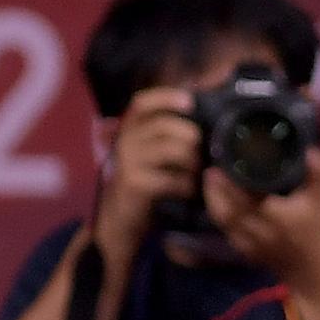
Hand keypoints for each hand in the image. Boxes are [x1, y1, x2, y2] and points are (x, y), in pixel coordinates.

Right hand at [93, 90, 200, 252]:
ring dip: (192, 162)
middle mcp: (125, 142)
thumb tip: (199, 121)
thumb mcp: (147, 156)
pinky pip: (172, 178)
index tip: (189, 101)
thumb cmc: (141, 184)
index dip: (166, 97)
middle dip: (191, 137)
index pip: (142, 103)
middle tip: (201, 154)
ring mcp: (129, 163)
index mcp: (128, 130)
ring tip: (195, 174)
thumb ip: (164, 137)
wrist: (119, 222)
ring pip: (173, 150)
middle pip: (166, 126)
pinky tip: (188, 191)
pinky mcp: (136, 184)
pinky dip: (186, 185)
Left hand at [202, 132, 319, 286]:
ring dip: (213, 200)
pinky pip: (225, 230)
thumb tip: (310, 150)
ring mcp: (249, 243)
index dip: (232, 183)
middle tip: (211, 169)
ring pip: (223, 221)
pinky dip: (218, 213)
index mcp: (279, 217)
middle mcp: (261, 231)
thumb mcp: (318, 199)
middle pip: (229, 210)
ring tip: (209, 180)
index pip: (249, 198)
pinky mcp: (243, 250)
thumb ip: (316, 173)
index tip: (223, 165)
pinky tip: (216, 199)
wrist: (309, 267)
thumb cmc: (313, 228)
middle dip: (216, 189)